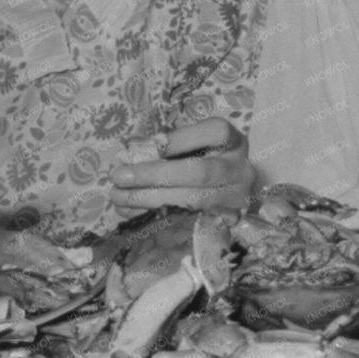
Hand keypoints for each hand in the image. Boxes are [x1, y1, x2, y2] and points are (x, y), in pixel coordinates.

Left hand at [110, 118, 254, 213]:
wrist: (228, 194)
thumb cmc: (203, 161)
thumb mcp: (193, 145)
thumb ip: (168, 144)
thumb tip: (132, 153)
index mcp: (234, 143)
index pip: (214, 133)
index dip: (179, 139)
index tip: (144, 145)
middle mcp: (240, 171)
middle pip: (200, 172)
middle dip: (154, 175)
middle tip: (119, 175)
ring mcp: (235, 200)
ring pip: (191, 201)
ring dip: (148, 199)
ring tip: (117, 195)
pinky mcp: (224, 224)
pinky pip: (185, 222)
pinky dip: (152, 217)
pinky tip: (129, 210)